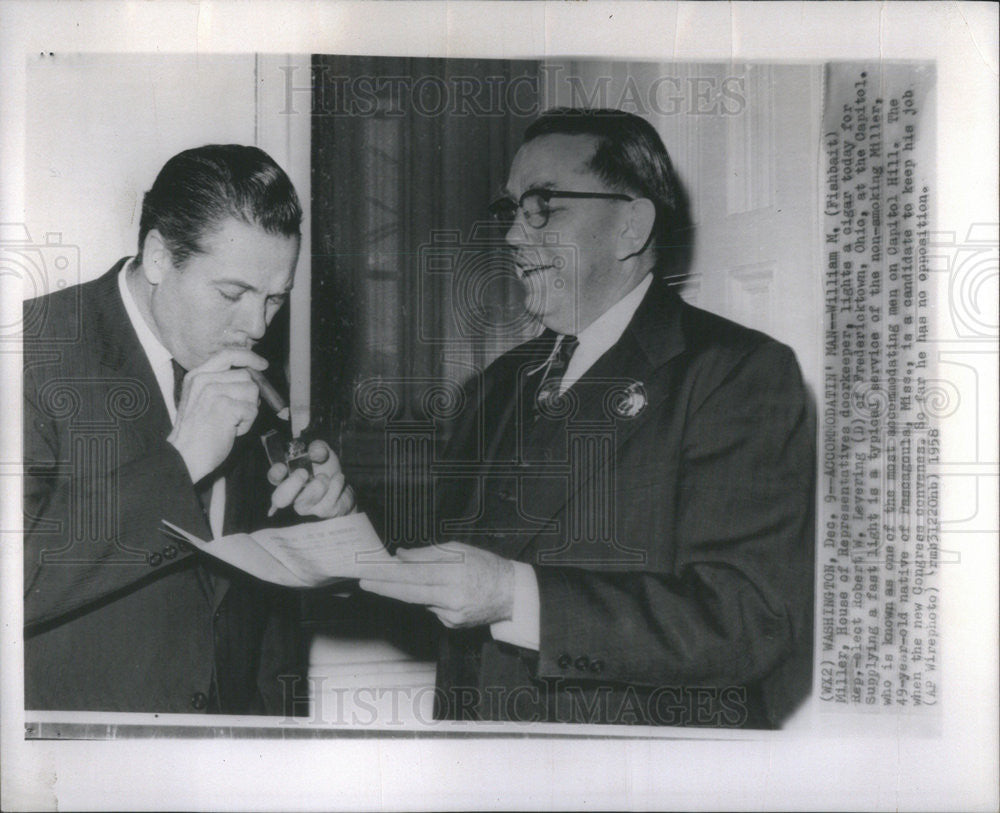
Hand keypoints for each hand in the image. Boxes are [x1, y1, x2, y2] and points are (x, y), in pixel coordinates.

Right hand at [168, 348, 266, 482]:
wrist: (185, 455)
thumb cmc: (197, 432)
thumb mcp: (201, 399)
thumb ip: (220, 383)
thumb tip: (251, 377)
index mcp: (197, 375)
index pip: (228, 354)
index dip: (248, 357)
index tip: (262, 364)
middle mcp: (204, 379)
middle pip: (246, 376)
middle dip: (248, 397)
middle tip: (233, 414)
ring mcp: (214, 391)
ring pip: (252, 392)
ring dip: (247, 411)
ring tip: (229, 423)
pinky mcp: (225, 406)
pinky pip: (252, 410)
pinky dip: (246, 424)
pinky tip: (230, 430)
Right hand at [266, 439, 355, 517]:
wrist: (344, 485)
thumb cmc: (326, 468)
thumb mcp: (323, 452)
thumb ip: (318, 447)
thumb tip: (315, 452)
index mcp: (287, 476)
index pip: (274, 477)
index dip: (276, 473)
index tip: (283, 467)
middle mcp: (292, 494)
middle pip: (280, 498)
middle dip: (292, 484)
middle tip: (304, 473)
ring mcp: (306, 506)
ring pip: (307, 499)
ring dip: (320, 483)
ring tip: (326, 476)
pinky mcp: (321, 511)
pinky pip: (328, 500)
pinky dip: (336, 485)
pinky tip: (338, 479)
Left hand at [358, 542, 514, 628]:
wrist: (510, 594)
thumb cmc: (486, 566)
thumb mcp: (459, 550)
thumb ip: (428, 553)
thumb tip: (401, 556)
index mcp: (454, 573)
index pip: (414, 575)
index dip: (389, 575)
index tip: (370, 573)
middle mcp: (452, 597)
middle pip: (410, 593)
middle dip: (384, 587)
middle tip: (363, 582)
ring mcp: (452, 614)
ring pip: (419, 601)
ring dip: (405, 591)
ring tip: (393, 581)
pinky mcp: (452, 625)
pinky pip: (432, 609)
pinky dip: (429, 599)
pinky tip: (441, 592)